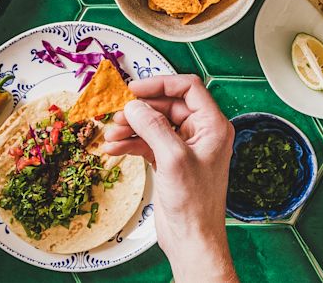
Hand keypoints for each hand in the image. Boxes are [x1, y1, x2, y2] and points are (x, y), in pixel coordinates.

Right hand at [102, 75, 236, 282]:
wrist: (192, 238)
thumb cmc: (195, 203)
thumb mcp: (173, 159)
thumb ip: (153, 128)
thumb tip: (135, 106)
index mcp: (212, 125)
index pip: (188, 88)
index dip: (160, 84)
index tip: (134, 89)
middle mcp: (201, 133)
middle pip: (167, 106)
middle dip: (140, 110)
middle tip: (115, 114)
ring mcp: (185, 147)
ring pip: (155, 125)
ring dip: (131, 127)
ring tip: (110, 135)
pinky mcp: (170, 162)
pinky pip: (148, 143)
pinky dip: (131, 143)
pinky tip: (113, 148)